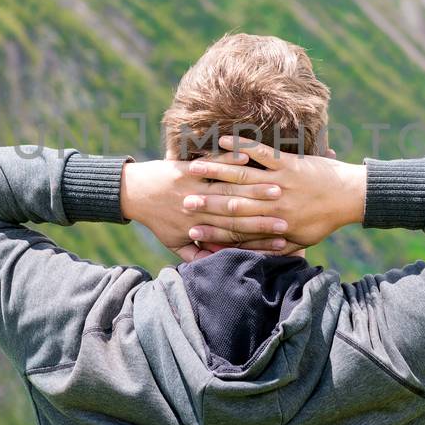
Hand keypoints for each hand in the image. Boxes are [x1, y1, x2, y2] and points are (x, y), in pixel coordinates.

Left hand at [121, 158, 292, 262]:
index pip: (237, 235)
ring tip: (279, 188)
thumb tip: (216, 266)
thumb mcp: (174, 243)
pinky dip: (231, 159)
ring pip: (229, 188)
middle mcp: (199, 209)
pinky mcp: (188, 169)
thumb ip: (195, 256)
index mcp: (199, 228)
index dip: (261, 238)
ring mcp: (194, 187)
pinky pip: (213, 163)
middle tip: (290, 216)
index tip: (283, 239)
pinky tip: (249, 158)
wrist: (134, 193)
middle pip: (239, 212)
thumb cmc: (157, 219)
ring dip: (255, 186)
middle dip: (266, 214)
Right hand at [183, 135, 365, 249]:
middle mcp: (272, 203)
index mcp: (273, 223)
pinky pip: (261, 151)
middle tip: (180, 200)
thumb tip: (255, 257)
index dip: (211, 230)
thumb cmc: (326, 220)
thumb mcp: (301, 240)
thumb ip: (278, 249)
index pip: (235, 228)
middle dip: (204, 201)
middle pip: (231, 201)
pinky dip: (241, 145)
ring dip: (214, 171)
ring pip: (241, 175)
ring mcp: (279, 180)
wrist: (351, 197)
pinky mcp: (287, 162)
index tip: (189, 229)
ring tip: (191, 168)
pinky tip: (222, 139)